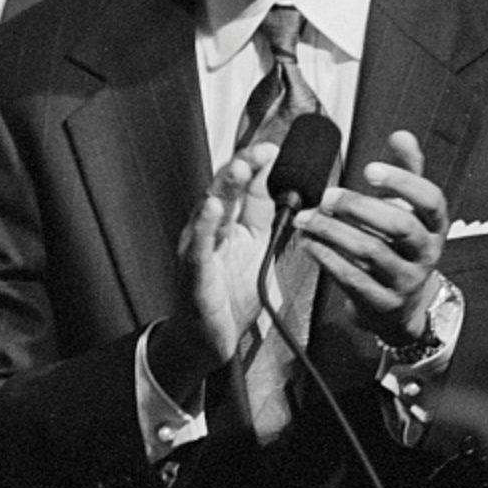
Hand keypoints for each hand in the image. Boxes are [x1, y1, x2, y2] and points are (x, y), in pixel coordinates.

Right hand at [160, 141, 278, 390]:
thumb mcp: (259, 256)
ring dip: (226, 187)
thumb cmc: (229, 299)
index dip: (258, 166)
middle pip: (226, 190)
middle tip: (260, 150)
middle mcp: (213, 231)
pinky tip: (213, 210)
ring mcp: (200, 249)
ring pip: (210, 210)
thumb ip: (269, 226)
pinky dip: (205, 227)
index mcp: (232, 226)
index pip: (245, 188)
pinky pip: (199, 247)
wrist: (207, 340)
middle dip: (243, 167)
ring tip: (240, 168)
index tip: (274, 148)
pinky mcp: (194, 272)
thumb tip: (293, 200)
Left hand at [297, 130, 446, 343]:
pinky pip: (354, 279)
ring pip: (372, 252)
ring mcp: (407, 280)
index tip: (369, 168)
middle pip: (400, 226)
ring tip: (305, 217)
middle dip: (359, 207)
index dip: (403, 182)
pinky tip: (308, 242)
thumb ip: (406, 171)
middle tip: (327, 195)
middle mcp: (426, 253)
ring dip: (333, 231)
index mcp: (434, 225)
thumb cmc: (398, 245)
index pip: (431, 200)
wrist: (397, 304)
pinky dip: (327, 257)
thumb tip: (402, 135)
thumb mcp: (407, 209)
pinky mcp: (383, 302)